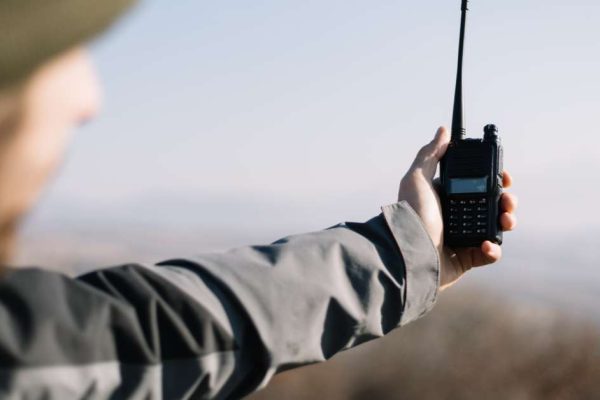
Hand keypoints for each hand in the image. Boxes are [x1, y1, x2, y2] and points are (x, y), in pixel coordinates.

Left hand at [398, 127, 517, 290]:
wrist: (408, 251)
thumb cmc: (411, 214)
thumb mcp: (417, 178)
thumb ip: (431, 154)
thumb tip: (443, 131)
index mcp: (448, 197)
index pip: (477, 184)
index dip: (494, 179)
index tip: (504, 176)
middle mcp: (456, 216)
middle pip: (492, 204)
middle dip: (506, 200)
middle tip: (507, 199)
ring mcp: (463, 237)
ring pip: (496, 227)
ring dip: (507, 221)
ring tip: (506, 219)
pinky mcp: (467, 258)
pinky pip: (490, 253)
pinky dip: (494, 249)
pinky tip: (487, 244)